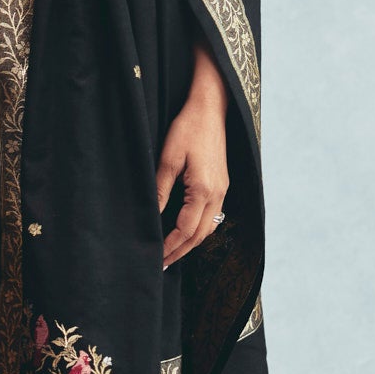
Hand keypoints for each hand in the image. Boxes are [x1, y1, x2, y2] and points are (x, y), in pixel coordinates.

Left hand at [156, 91, 228, 270]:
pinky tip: (186, 230)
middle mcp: (217, 194)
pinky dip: (198, 229)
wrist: (210, 108)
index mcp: (204, 190)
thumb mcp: (169, 158)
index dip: (170, 246)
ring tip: (172, 252)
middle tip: (162, 265)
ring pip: (208, 227)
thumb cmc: (188, 128)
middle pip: (200, 235)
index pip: (185, 229)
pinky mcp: (221, 184)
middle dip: (180, 251)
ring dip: (190, 242)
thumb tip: (152, 215)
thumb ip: (161, 189)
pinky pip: (212, 215)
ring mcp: (222, 190)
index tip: (155, 258)